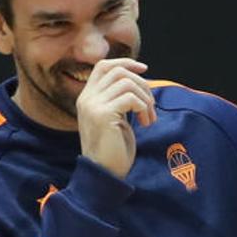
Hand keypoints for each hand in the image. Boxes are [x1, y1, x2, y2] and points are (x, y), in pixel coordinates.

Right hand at [76, 58, 155, 178]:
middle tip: (150, 106)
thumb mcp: (116, 117)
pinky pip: (130, 98)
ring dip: (145, 98)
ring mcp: (93, 105)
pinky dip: (143, 107)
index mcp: (87, 97)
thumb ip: (119, 98)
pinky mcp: (103, 115)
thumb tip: (138, 78)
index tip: (144, 69)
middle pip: (118, 71)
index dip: (125, 63)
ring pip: (126, 82)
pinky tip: (145, 122)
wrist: (105, 173)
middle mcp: (86, 98)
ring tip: (148, 117)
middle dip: (141, 84)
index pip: (103, 66)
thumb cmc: (114, 148)